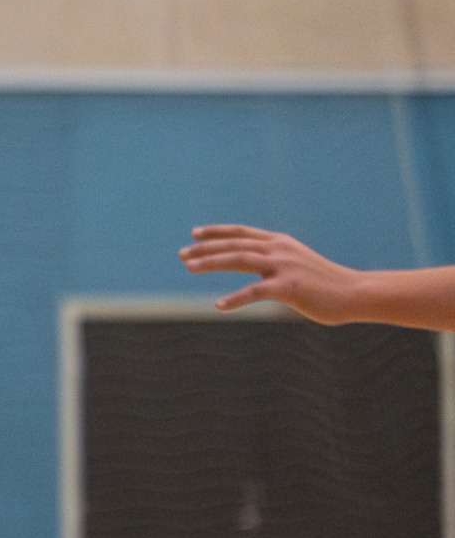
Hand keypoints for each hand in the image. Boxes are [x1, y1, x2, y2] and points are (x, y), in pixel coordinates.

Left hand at [179, 225, 364, 320]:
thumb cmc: (324, 283)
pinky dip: (236, 298)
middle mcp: (279, 249)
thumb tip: (256, 262)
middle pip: (235, 245)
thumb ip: (275, 260)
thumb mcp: (296, 264)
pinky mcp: (289, 287)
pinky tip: (219, 305)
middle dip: (205, 248)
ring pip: (240, 259)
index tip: (194, 234)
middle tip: (182, 254)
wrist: (355, 292)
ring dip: (212, 262)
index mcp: (280, 243)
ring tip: (190, 268)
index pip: (242, 233)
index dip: (217, 232)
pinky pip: (256, 291)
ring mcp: (284, 266)